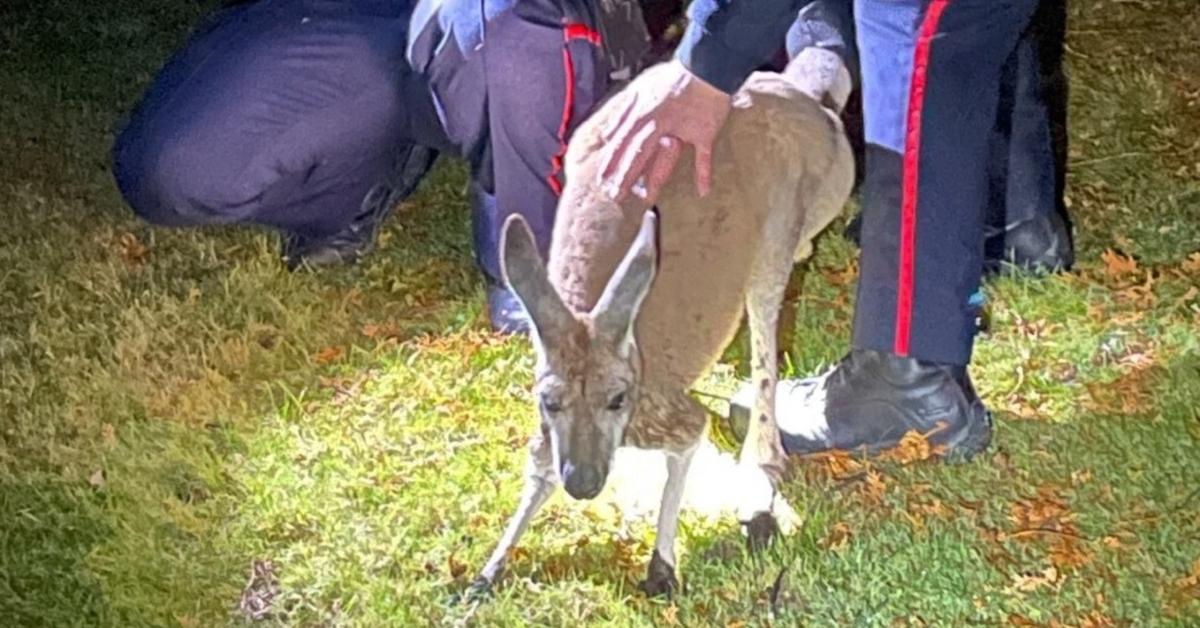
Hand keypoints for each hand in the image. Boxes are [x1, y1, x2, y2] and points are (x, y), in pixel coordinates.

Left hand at [599, 60, 731, 203]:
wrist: (706, 66)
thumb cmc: (673, 79)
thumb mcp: (640, 91)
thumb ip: (623, 113)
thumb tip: (607, 134)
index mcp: (643, 113)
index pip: (622, 143)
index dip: (611, 163)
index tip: (602, 181)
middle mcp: (659, 124)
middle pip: (638, 155)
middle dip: (625, 177)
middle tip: (615, 196)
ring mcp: (682, 130)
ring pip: (665, 160)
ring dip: (655, 180)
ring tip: (647, 199)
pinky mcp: (704, 133)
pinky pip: (703, 156)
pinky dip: (704, 173)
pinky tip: (703, 192)